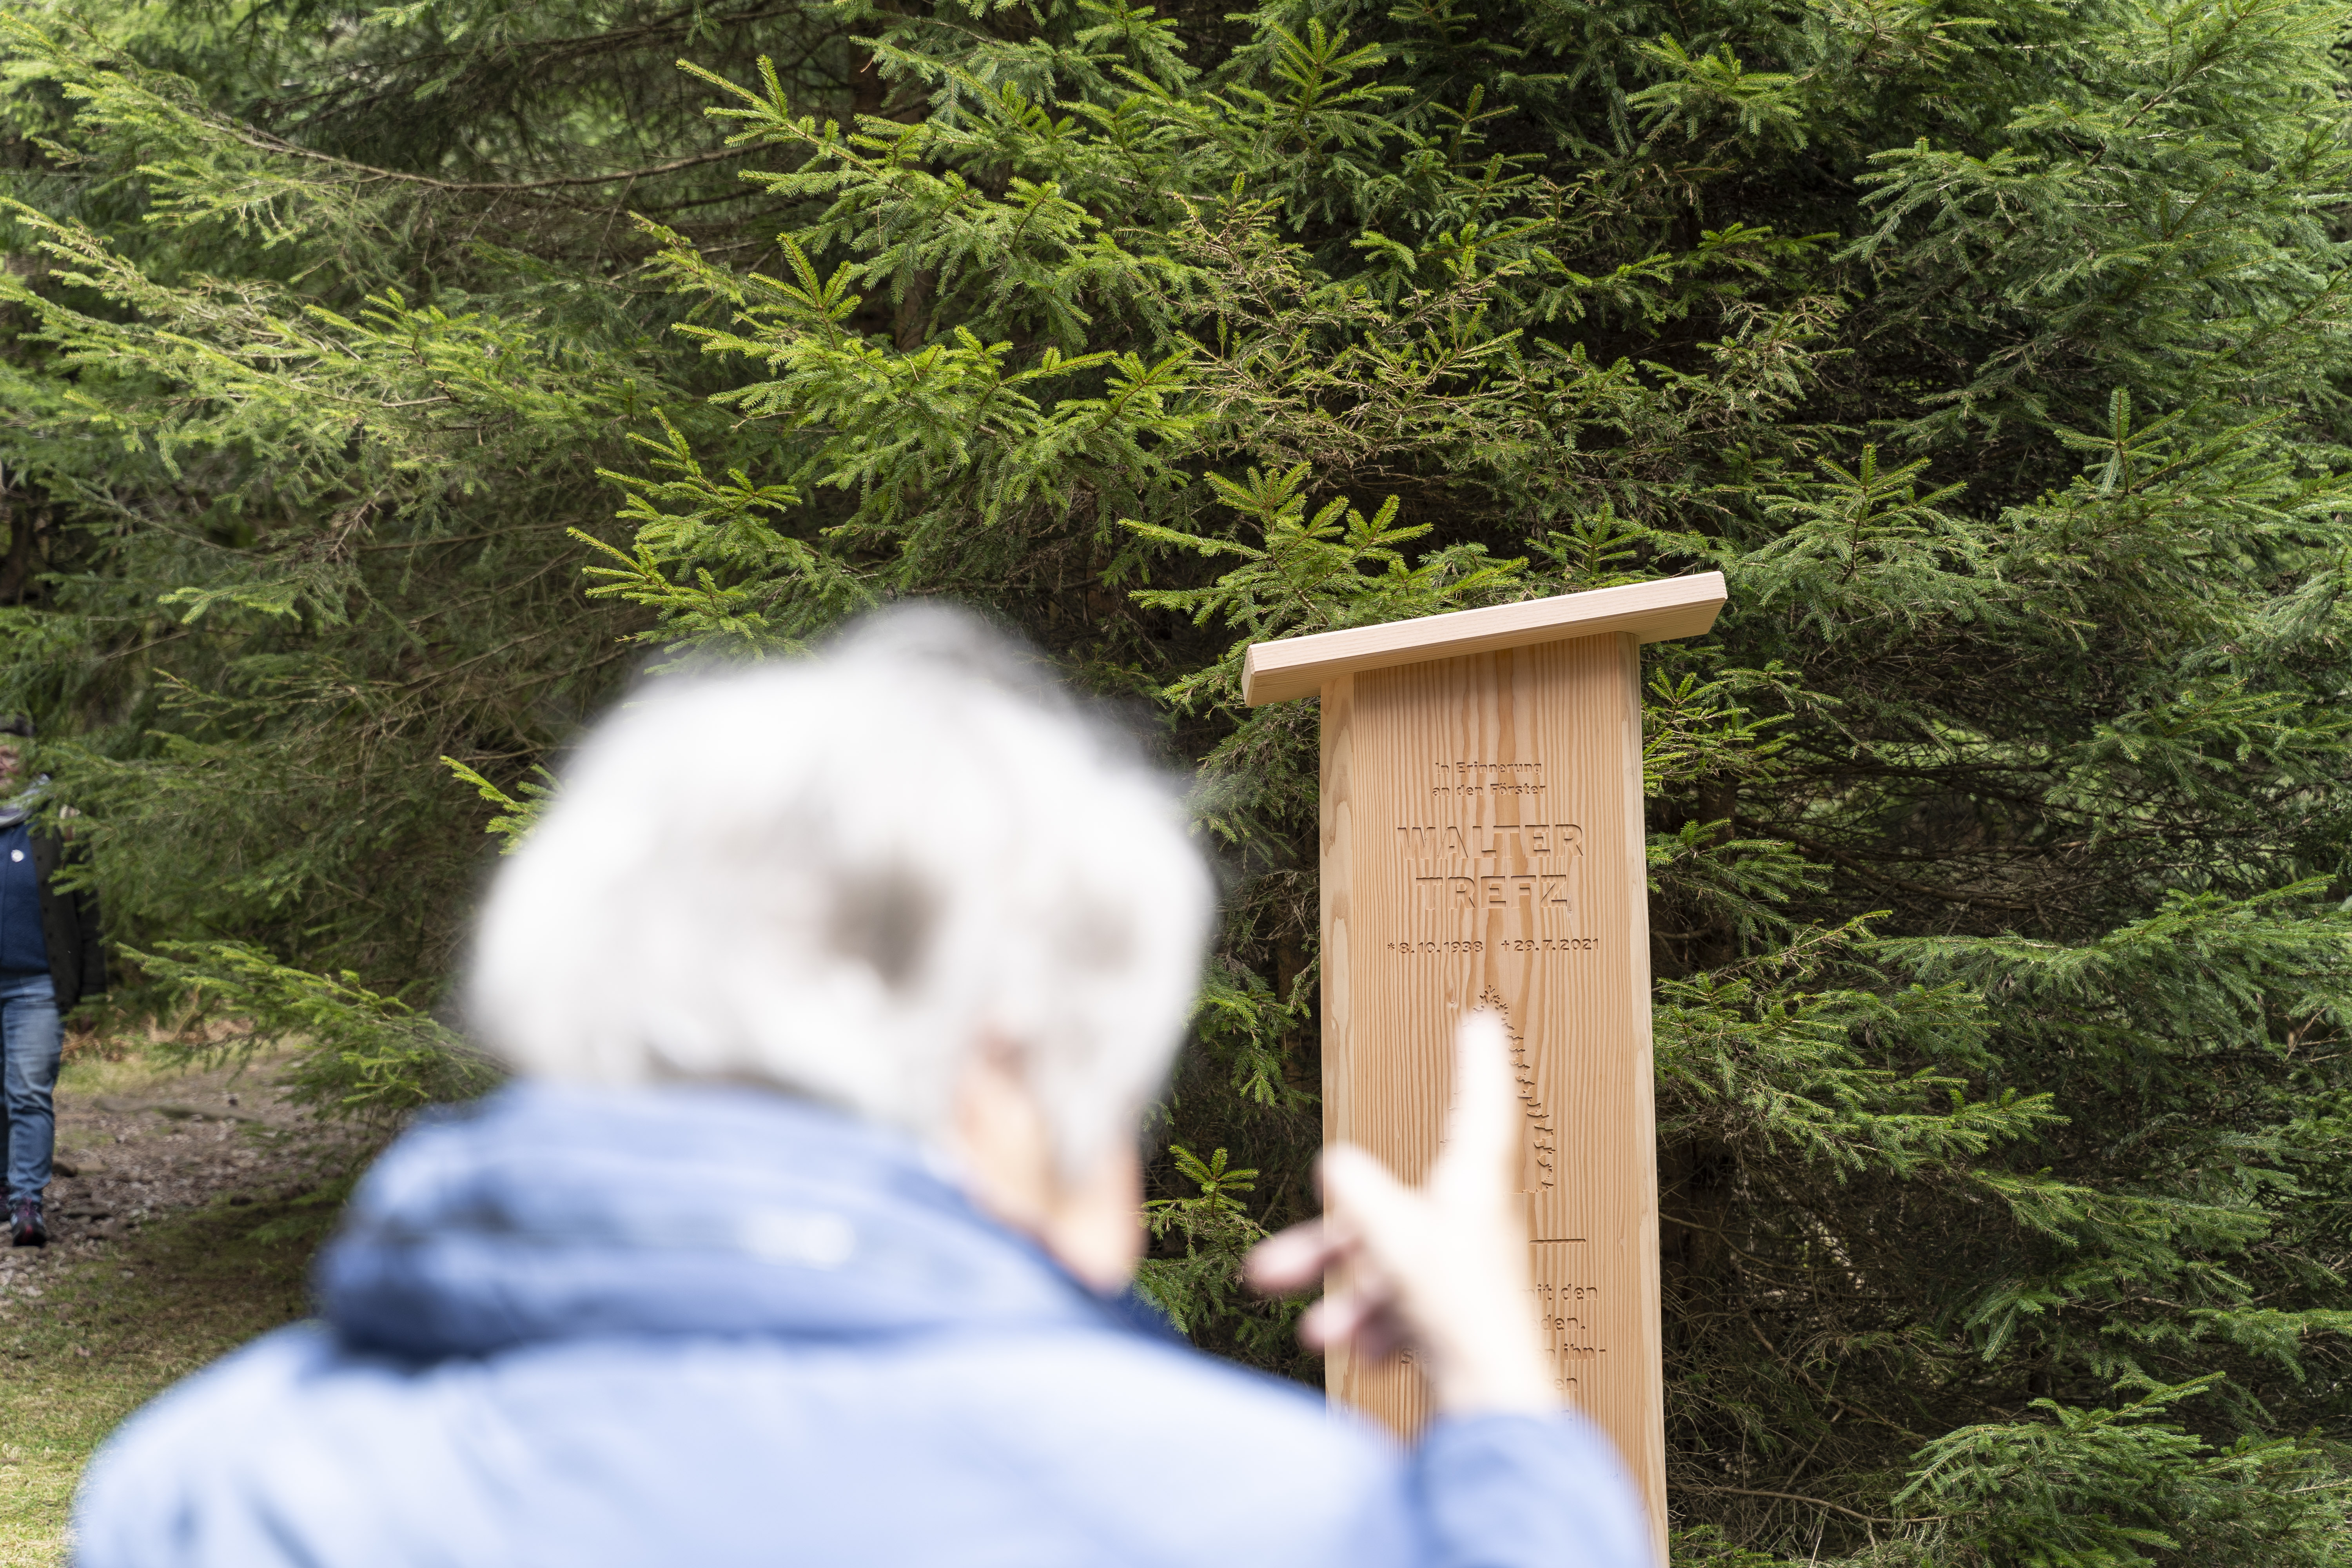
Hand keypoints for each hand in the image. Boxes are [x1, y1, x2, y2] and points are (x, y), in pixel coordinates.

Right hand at [1247, 1010, 1556, 1415]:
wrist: (1492, 1401)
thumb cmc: (1457, 1312)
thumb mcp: (1395, 1238)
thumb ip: (1360, 1197)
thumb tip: (1337, 1164)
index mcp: (1469, 1188)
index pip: (1478, 1110)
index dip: (1477, 1066)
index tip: (1482, 1021)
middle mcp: (1465, 1224)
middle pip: (1386, 1215)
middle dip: (1324, 1248)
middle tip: (1264, 1273)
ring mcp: (1457, 1275)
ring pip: (1382, 1273)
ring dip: (1343, 1304)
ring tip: (1317, 1337)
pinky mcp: (1451, 1320)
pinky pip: (1398, 1314)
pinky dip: (1374, 1332)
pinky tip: (1364, 1358)